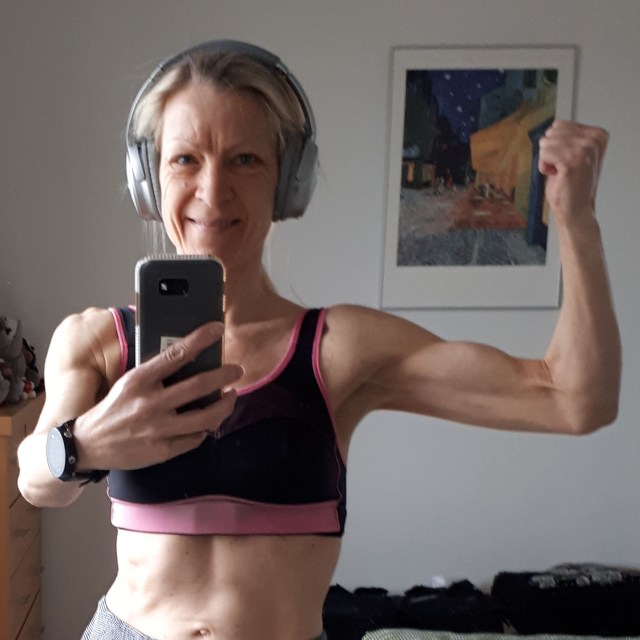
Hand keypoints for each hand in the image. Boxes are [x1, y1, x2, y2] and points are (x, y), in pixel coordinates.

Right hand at [73, 322, 241, 470]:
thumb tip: (186, 355)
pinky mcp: (163, 450)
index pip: (176, 354)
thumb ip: (154, 371)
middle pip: (199, 385)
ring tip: (230, 396)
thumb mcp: (128, 382)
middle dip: (225, 375)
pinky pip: (196, 438)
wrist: (88, 445)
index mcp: (139, 380)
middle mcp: (150, 403)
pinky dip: (206, 427)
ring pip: (206, 416)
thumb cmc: (113, 408)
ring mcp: (158, 429)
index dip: (201, 339)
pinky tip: (209, 420)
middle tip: (238, 370)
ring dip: (225, 405)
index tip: (218, 329)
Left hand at [539, 120, 608, 223]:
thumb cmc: (571, 184)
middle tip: (561, 167)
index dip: (555, 144)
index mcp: (597, 135)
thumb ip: (568, 137)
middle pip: (552, 132)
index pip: (559, 124)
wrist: (575, 208)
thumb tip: (552, 127)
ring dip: (546, 160)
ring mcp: (584, 150)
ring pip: (546, 143)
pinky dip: (543, 166)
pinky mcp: (572, 161)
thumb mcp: (573, 153)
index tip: (566, 160)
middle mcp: (593, 139)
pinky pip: (544, 153)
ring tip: (559, 172)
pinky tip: (555, 175)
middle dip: (549, 151)